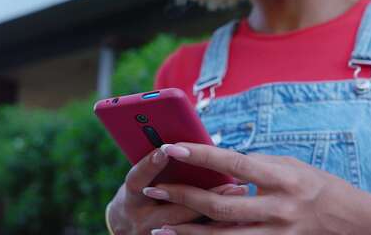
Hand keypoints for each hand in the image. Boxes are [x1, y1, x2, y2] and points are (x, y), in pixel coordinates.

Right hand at [108, 148, 248, 234]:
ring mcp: (153, 234)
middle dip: (203, 196)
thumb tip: (182, 144)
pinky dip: (218, 224)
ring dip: (218, 211)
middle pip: (172, 209)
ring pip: (188, 225)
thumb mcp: (142, 180)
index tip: (165, 150)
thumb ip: (158, 166)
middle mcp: (141, 219)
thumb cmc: (142, 193)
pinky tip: (240, 213)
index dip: (150, 165)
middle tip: (230, 181)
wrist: (130, 228)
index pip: (137, 180)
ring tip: (240, 192)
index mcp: (131, 196)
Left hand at [143, 143, 370, 234]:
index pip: (233, 163)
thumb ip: (257, 166)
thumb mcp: (291, 167)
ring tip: (159, 229)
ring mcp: (279, 234)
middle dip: (183, 197)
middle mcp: (280, 207)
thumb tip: (222, 163)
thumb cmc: (321, 187)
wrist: (356, 223)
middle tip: (152, 190)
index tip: (171, 147)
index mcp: (282, 177)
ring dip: (189, 233)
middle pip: (221, 205)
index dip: (200, 154)